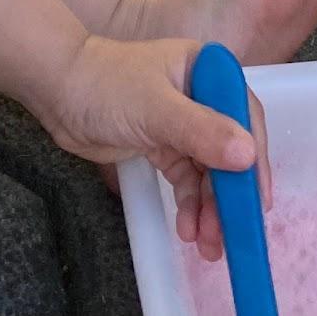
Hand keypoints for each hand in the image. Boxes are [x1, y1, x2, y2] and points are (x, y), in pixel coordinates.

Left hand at [39, 33, 267, 258]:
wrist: (58, 91)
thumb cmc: (107, 86)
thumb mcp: (157, 109)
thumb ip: (201, 132)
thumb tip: (247, 156)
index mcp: (208, 71)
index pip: (244, 118)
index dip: (255, 160)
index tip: (257, 202)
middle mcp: (201, 95)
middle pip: (229, 149)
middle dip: (229, 194)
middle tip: (229, 236)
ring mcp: (183, 122)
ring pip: (209, 170)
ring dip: (210, 207)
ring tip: (207, 245)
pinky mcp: (164, 144)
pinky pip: (187, 179)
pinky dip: (190, 205)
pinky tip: (188, 229)